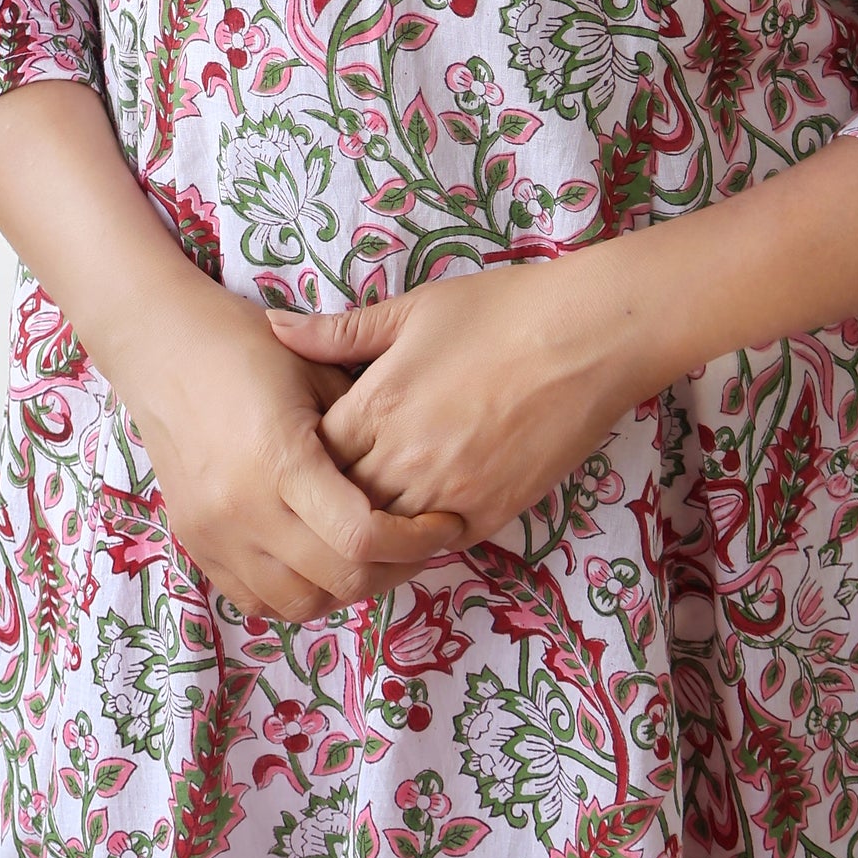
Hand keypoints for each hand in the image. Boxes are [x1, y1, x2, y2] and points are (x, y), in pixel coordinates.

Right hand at [118, 278, 469, 626]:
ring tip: (372, 555)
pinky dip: (296, 591)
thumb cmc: (248, 346)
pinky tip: (320, 559)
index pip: (361, 536)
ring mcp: (214, 533)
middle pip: (337, 580)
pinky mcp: (197, 543)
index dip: (414, 540)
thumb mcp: (318, 371)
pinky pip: (255, 600)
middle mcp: (244, 508)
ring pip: (299, 604)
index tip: (444, 524)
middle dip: (393, 570)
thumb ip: (364, 426)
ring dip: (345, 588)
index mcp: (281, 459)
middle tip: (420, 543)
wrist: (163, 346)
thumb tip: (417, 469)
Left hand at [264, 257, 646, 545]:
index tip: (307, 446)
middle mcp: (401, 461)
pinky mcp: (486, 515)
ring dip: (368, 529)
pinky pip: (433, 547)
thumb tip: (275, 328)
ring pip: (380, 539)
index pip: (311, 457)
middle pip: (337, 505)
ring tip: (361, 517)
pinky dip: (416, 542)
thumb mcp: (413, 310)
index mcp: (375, 407)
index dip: (303, 456)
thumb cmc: (498, 312)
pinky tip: (412, 527)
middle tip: (326, 490)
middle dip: (327, 500)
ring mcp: (444, 494)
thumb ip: (340, 332)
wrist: (583, 339)